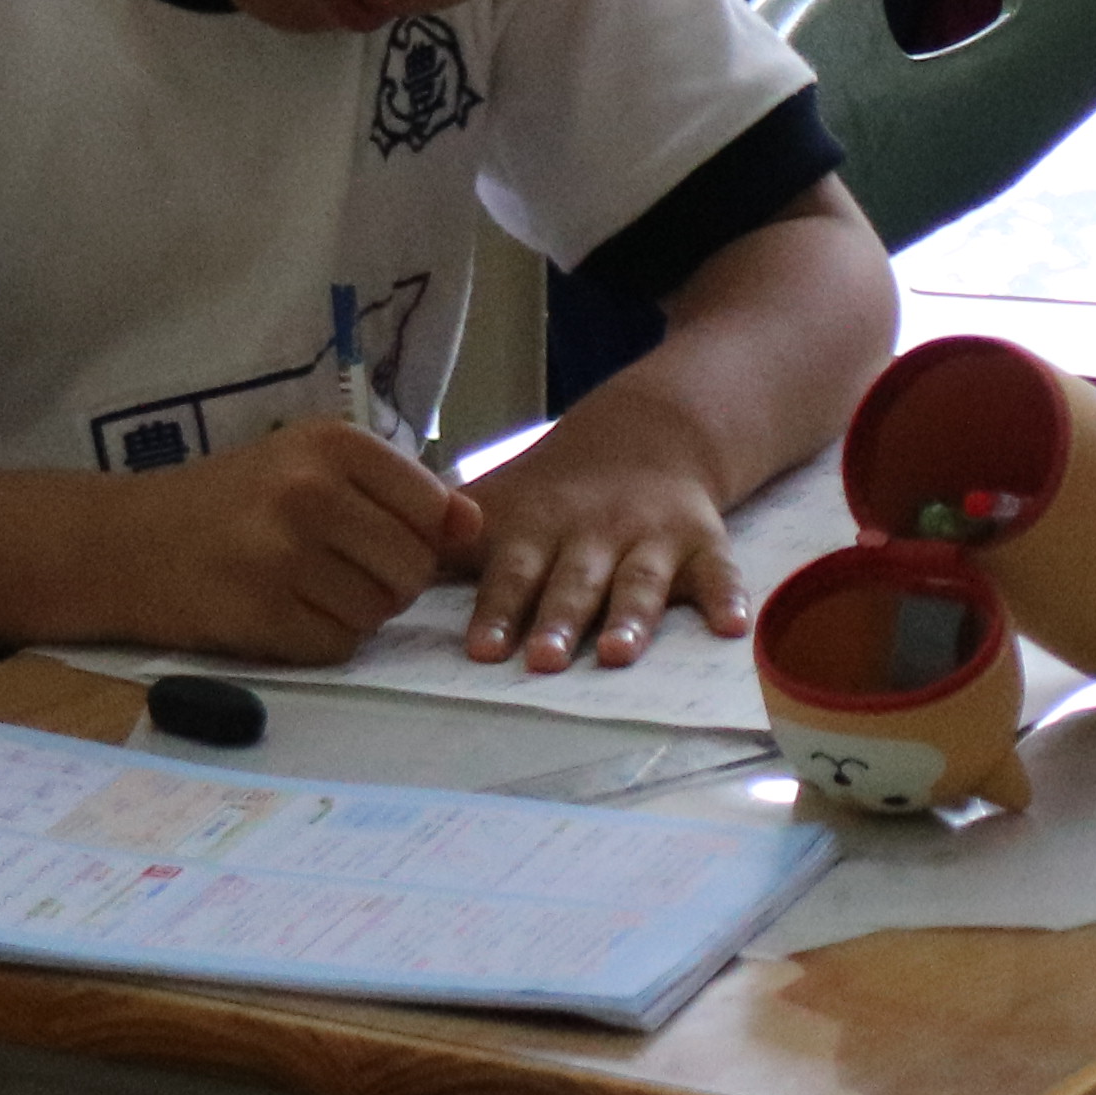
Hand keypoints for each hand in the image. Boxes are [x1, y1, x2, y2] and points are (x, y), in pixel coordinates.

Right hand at [100, 419, 473, 663]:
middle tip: (343, 573)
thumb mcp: (310, 465)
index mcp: (332, 444)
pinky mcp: (256, 612)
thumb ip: (395, 490)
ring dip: (357, 614)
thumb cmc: (230, 502)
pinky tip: (285, 616)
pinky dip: (321, 642)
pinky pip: (335, 646)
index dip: (422, 536)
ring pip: (379, 610)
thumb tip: (472, 527)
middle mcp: (310, 491)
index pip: (435, 507)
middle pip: (413, 566)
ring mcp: (281, 554)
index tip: (382, 539)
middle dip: (392, 582)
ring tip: (308, 591)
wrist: (120, 543)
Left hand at [454, 402, 749, 673]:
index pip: (511, 570)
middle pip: (574, 580)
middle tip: (544, 662)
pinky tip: (734, 628)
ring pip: (640, 580)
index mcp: (537, 527)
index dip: (498, 608)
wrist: (649, 433)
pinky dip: (729, 597)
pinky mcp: (701, 539)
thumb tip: (361, 582)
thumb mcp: (495, 501)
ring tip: (620, 656)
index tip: (482, 649)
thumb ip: (442, 541)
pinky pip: (719, 570)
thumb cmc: (553, 489)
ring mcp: (649, 537)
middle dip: (559, 620)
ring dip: (632, 617)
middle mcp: (593, 533)